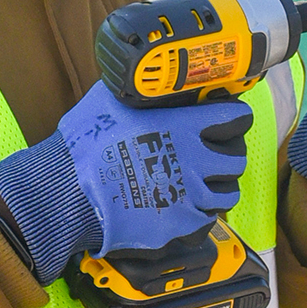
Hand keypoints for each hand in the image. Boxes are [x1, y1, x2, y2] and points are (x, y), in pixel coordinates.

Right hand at [0, 80, 252, 284]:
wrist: (69, 193)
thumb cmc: (86, 144)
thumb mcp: (110, 101)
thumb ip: (136, 91)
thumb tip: (141, 81)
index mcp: (184, 125)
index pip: (235, 118)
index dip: (235, 117)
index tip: (229, 119)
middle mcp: (196, 161)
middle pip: (236, 159)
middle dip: (227, 156)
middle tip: (212, 156)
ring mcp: (191, 197)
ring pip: (227, 194)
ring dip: (217, 188)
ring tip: (201, 186)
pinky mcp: (181, 226)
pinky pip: (206, 221)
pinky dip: (199, 215)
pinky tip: (184, 209)